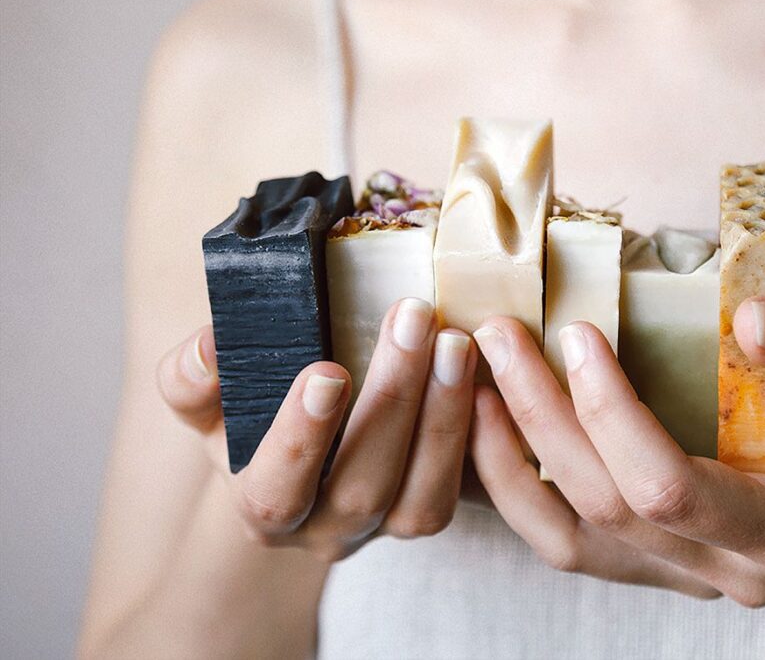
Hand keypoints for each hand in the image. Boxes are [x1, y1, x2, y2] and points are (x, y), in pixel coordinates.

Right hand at [157, 297, 476, 560]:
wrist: (299, 457)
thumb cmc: (251, 418)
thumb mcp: (209, 402)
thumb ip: (192, 381)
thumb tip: (208, 348)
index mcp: (265, 509)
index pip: (276, 491)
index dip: (301, 439)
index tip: (327, 372)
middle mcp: (326, 532)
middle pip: (363, 488)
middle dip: (393, 400)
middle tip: (413, 319)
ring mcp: (385, 529)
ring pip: (423, 500)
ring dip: (444, 418)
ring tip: (456, 343)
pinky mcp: (430, 511)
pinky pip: (464, 492)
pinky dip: (477, 436)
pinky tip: (485, 374)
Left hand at [469, 296, 764, 605]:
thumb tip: (755, 323)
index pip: (671, 488)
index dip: (611, 413)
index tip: (575, 333)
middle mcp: (725, 573)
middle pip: (606, 506)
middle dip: (541, 415)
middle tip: (498, 335)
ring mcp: (676, 576)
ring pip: (566, 536)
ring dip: (507, 458)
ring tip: (470, 381)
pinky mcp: (642, 562)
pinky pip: (562, 536)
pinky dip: (515, 483)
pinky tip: (488, 423)